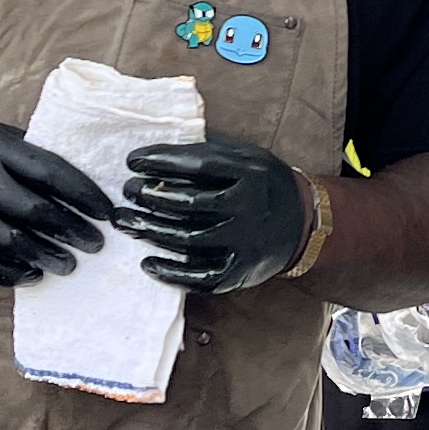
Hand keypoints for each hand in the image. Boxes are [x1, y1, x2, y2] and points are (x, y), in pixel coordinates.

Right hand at [0, 114, 116, 287]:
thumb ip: (20, 153)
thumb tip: (72, 179)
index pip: (49, 170)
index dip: (82, 194)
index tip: (106, 212)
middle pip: (33, 209)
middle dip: (70, 230)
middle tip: (94, 244)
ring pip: (8, 241)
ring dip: (44, 256)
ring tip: (67, 265)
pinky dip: (8, 273)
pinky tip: (29, 276)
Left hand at [119, 137, 310, 293]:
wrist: (303, 225)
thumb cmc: (263, 185)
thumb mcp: (248, 159)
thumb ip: (212, 153)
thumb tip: (160, 153)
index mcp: (250, 174)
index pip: (198, 164)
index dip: (161, 161)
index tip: (133, 160)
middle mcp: (248, 208)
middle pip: (189, 203)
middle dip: (150, 196)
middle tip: (128, 192)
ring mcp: (244, 242)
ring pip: (188, 239)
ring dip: (150, 231)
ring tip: (125, 221)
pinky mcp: (240, 271)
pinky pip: (199, 276)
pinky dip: (171, 273)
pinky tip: (147, 262)